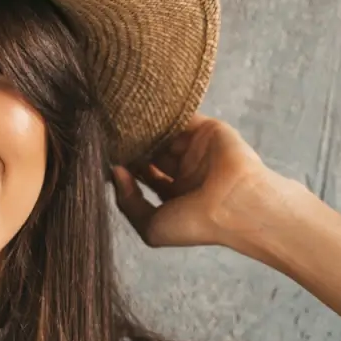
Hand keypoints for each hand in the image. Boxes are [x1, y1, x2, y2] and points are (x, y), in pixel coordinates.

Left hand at [111, 113, 289, 248]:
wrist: (234, 206)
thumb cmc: (195, 224)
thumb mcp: (150, 227)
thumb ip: (128, 202)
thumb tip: (115, 171)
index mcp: (176, 195)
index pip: (145, 176)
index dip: (126, 168)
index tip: (107, 158)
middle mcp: (186, 171)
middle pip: (153, 152)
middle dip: (133, 146)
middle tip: (110, 139)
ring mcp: (197, 150)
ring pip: (164, 133)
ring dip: (145, 129)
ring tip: (120, 125)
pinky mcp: (207, 130)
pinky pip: (182, 116)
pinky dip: (163, 113)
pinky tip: (142, 113)